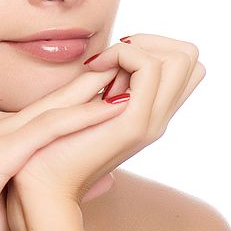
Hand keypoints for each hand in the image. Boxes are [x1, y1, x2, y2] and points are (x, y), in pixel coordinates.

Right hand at [0, 67, 132, 230]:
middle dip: (94, 83)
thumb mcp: (14, 201)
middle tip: (131, 67)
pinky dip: (86, 115)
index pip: (45, 112)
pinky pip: (50, 128)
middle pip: (54, 99)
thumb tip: (102, 179)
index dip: (81, 100)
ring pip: (56, 106)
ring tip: (134, 72)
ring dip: (98, 89)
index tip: (115, 91)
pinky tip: (115, 107)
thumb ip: (52, 184)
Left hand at [10, 33, 205, 203]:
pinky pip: (149, 68)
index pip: (184, 66)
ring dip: (136, 46)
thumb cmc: (49, 152)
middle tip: (109, 59)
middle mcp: (157, 118)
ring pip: (181, 57)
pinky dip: (123, 54)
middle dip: (149, 41)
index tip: (113, 58)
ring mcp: (150, 121)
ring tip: (101, 66)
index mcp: (148, 114)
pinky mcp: (133, 123)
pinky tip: (93, 69)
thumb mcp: (82, 110)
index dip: (152, 47)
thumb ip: (101, 87)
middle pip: (190, 57)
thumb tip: (111, 57)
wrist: (40, 189)